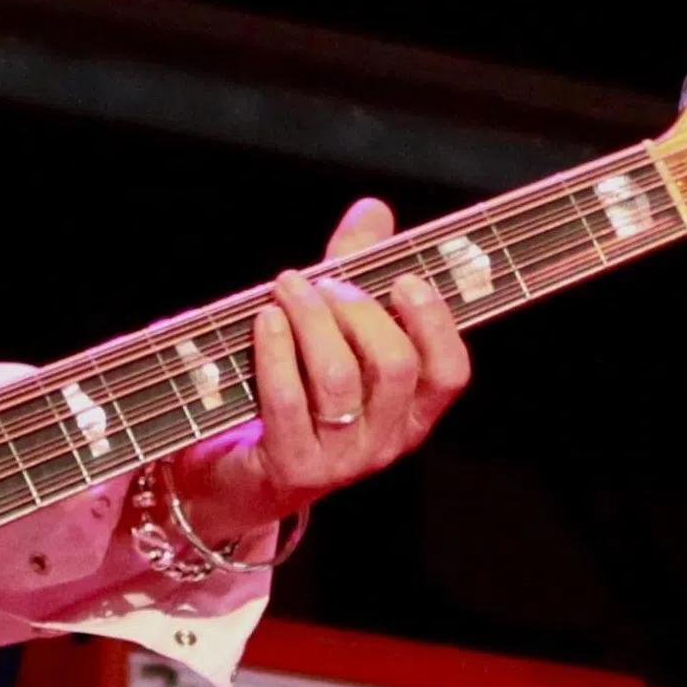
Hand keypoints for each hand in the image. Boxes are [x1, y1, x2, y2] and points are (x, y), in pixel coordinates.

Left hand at [167, 197, 470, 552]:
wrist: (236, 477)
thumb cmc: (293, 396)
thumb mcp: (329, 333)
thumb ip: (355, 274)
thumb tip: (373, 210)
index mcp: (412, 412)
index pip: (450, 372)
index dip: (435, 322)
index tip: (404, 279)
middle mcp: (387, 440)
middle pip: (395, 366)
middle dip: (359, 309)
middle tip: (325, 280)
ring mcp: (342, 460)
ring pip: (341, 379)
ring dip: (312, 320)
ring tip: (287, 288)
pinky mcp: (293, 469)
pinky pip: (289, 402)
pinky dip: (277, 352)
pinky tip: (265, 319)